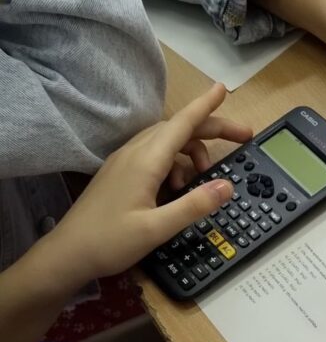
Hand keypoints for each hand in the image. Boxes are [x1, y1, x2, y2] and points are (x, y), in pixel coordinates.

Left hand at [45, 84, 245, 290]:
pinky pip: (154, 155)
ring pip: (167, 142)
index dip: (206, 106)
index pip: (182, 124)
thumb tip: (227, 186)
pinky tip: (177, 191)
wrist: (68, 253)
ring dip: (192, 152)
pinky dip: (175, 164)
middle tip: (243, 138)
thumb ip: (194, 206)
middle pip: (179, 129)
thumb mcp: (157, 229)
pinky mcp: (120, 173)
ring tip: (204, 179)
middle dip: (211, 130)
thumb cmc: (109, 242)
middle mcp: (135, 153)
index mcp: (145, 161)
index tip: (224, 88)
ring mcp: (125, 161)